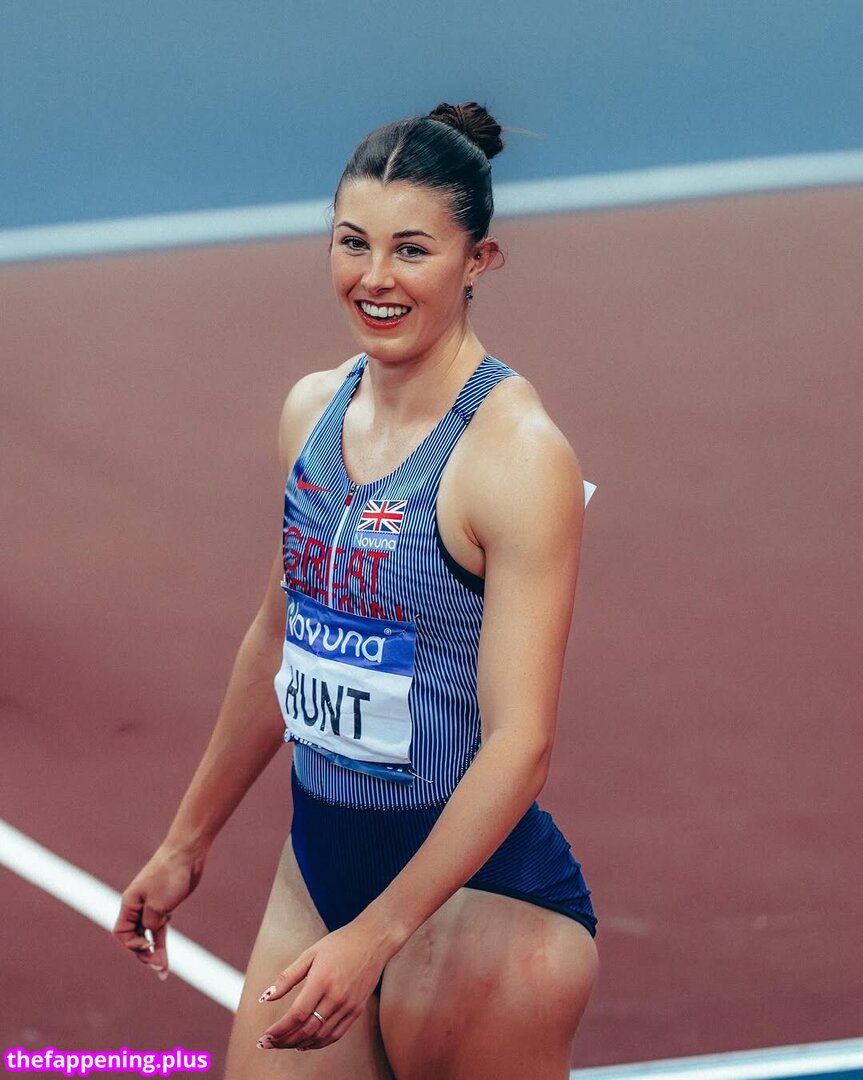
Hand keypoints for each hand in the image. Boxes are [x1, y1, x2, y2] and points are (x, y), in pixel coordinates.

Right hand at [113, 845, 203, 977]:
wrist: (187, 853)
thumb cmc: (170, 875)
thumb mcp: (158, 905)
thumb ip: (151, 923)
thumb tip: (150, 936)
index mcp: (129, 903)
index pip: (121, 933)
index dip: (132, 945)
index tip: (147, 945)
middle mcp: (137, 906)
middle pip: (133, 937)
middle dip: (143, 954)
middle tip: (156, 965)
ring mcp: (151, 907)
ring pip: (148, 935)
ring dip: (154, 953)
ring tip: (162, 972)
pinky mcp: (166, 906)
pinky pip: (159, 929)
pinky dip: (162, 944)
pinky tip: (164, 959)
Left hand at [256, 922, 389, 1051]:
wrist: (373, 940)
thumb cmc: (339, 944)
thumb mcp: (310, 954)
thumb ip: (287, 977)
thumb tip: (265, 998)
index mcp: (322, 980)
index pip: (297, 1014)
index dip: (279, 1030)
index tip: (264, 1037)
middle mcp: (336, 996)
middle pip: (307, 1029)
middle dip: (284, 1041)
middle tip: (268, 1044)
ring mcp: (348, 1005)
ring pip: (320, 1036)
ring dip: (299, 1044)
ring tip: (283, 1044)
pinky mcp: (357, 1010)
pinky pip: (335, 1034)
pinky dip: (319, 1043)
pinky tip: (305, 1043)